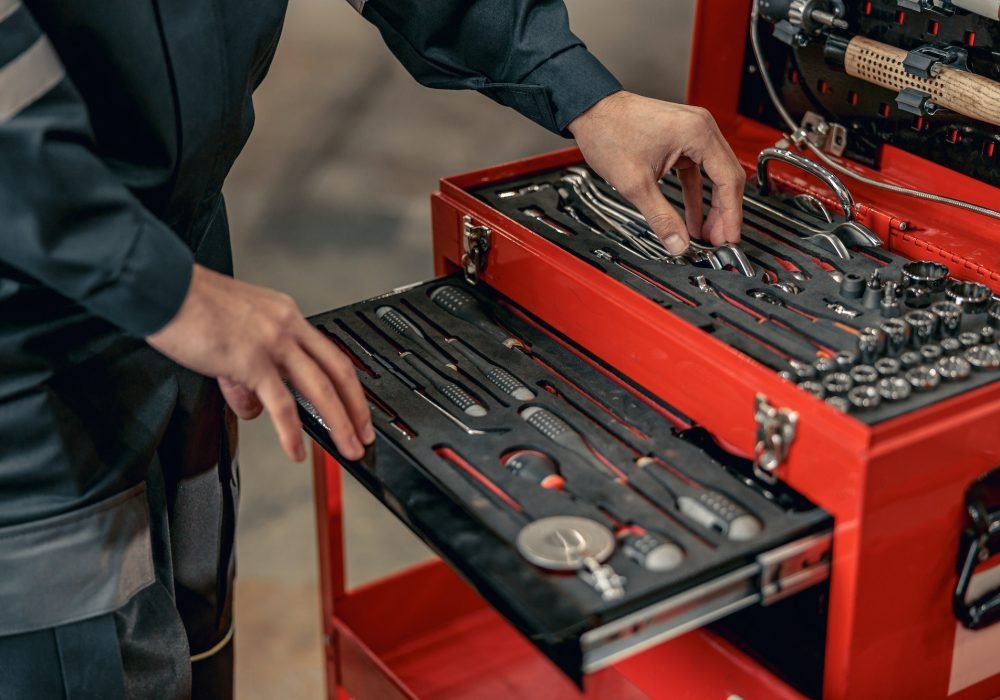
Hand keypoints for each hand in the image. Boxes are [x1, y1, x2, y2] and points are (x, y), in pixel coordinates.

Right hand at [147, 265, 373, 461]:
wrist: (163, 287)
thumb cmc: (190, 305)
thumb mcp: (232, 336)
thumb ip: (247, 376)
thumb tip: (256, 409)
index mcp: (286, 315)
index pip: (330, 353)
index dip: (349, 383)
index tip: (356, 405)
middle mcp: (287, 326)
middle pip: (338, 371)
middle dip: (357, 408)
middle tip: (365, 434)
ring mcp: (272, 343)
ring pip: (320, 389)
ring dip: (340, 423)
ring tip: (347, 448)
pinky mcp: (251, 360)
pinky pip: (281, 403)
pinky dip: (291, 432)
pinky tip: (296, 451)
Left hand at [568, 91, 745, 253]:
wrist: (590, 111)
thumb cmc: (609, 131)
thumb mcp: (635, 183)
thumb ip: (660, 217)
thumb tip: (678, 242)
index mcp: (697, 133)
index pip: (728, 180)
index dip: (731, 214)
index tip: (729, 238)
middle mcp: (700, 128)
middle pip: (726, 178)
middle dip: (723, 213)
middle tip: (718, 242)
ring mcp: (692, 133)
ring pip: (713, 176)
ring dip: (711, 206)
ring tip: (707, 235)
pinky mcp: (681, 140)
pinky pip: (697, 171)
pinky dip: (696, 194)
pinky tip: (693, 218)